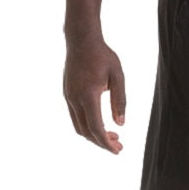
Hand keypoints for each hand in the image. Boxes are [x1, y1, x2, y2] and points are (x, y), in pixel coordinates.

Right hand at [63, 35, 125, 153]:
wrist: (81, 39)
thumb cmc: (102, 56)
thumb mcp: (118, 77)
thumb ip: (120, 101)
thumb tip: (120, 124)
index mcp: (88, 95)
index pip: (96, 127)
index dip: (106, 142)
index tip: (117, 150)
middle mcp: (74, 98)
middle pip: (86, 132)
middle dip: (102, 143)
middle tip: (119, 146)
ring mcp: (68, 97)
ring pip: (79, 127)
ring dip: (94, 136)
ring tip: (112, 136)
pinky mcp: (67, 94)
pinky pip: (76, 117)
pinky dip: (88, 126)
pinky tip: (100, 124)